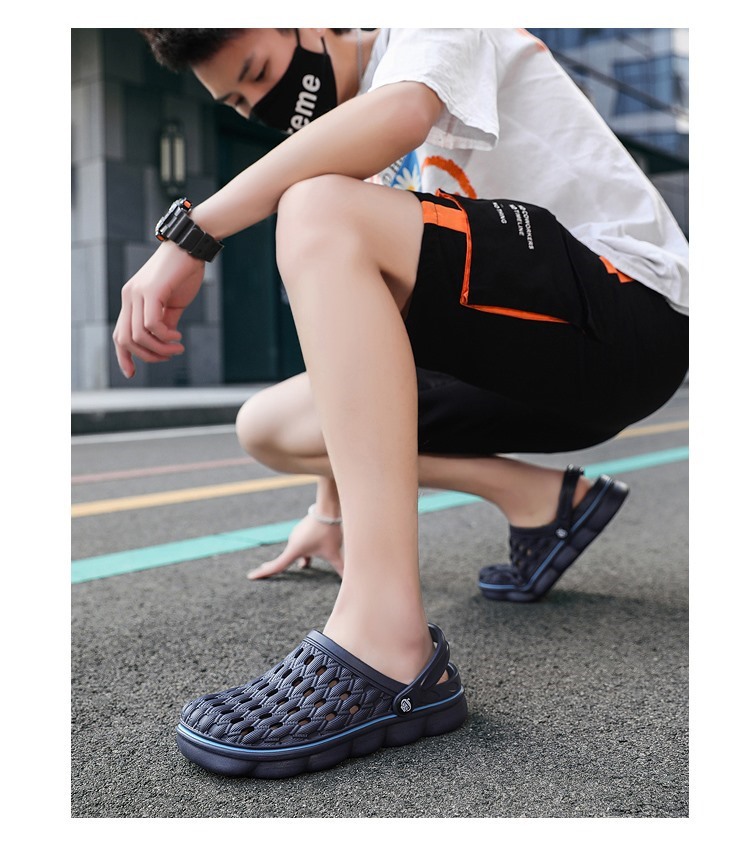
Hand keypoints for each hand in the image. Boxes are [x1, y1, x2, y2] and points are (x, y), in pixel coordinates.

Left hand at [113, 240, 204, 377]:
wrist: (191, 247)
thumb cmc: (184, 272)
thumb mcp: (173, 303)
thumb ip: (166, 321)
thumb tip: (164, 341)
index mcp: (131, 299)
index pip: (119, 334)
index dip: (123, 357)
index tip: (131, 374)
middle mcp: (129, 296)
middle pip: (125, 339)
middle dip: (146, 356)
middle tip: (169, 357)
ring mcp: (137, 293)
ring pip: (138, 335)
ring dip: (160, 349)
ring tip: (178, 348)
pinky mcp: (150, 291)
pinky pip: (151, 324)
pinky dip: (165, 337)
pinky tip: (178, 337)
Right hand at [248, 514, 343, 579]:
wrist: (329, 507)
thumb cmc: (329, 530)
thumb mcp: (335, 553)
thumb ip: (341, 568)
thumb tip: (350, 581)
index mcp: (295, 550)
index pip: (278, 566)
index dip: (264, 573)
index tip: (251, 577)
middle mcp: (292, 542)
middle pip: (284, 560)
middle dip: (274, 568)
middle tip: (260, 574)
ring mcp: (296, 535)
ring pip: (296, 553)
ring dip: (298, 561)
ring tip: (301, 568)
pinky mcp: (302, 530)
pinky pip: (301, 546)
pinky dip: (304, 554)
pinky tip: (308, 561)